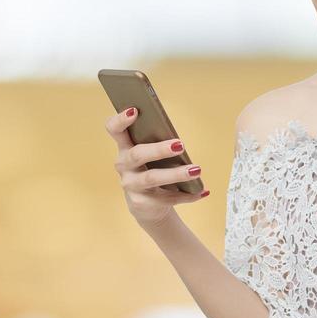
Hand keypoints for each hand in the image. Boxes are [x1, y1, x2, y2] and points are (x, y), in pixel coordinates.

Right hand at [106, 106, 209, 228]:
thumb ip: (158, 143)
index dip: (120, 120)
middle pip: (137, 154)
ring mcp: (131, 186)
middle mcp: (124, 166)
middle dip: (159, 149)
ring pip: (153, 178)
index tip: (134, 110)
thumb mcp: (152, 157)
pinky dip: (188, 194)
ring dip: (176, 174)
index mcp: (125, 147)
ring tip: (196, 170)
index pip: (114, 130)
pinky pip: (168, 197)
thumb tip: (178, 140)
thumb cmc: (152, 170)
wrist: (147, 207)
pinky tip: (202, 191)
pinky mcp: (142, 203)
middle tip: (180, 145)